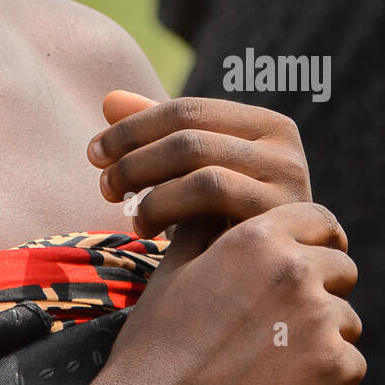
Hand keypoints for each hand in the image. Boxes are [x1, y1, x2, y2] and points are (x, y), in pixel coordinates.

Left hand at [88, 90, 310, 243]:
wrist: (272, 284)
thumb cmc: (227, 223)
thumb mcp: (194, 175)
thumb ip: (158, 133)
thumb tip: (110, 99)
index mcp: (266, 125)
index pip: (187, 109)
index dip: (133, 128)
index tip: (95, 152)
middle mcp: (286, 148)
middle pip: (190, 138)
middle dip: (135, 159)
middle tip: (103, 184)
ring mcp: (290, 185)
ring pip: (202, 171)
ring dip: (150, 189)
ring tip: (126, 213)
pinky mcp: (281, 221)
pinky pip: (213, 199)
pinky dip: (168, 209)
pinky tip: (149, 231)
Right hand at [102, 200, 364, 384]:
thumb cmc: (158, 341)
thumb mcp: (173, 269)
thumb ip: (204, 230)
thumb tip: (217, 209)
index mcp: (257, 237)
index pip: (319, 220)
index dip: (319, 239)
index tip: (315, 257)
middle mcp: (295, 269)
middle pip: (342, 268)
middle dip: (323, 288)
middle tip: (286, 320)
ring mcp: (318, 319)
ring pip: (347, 318)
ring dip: (324, 334)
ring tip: (276, 357)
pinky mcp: (335, 368)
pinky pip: (352, 362)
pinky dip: (328, 375)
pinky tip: (286, 384)